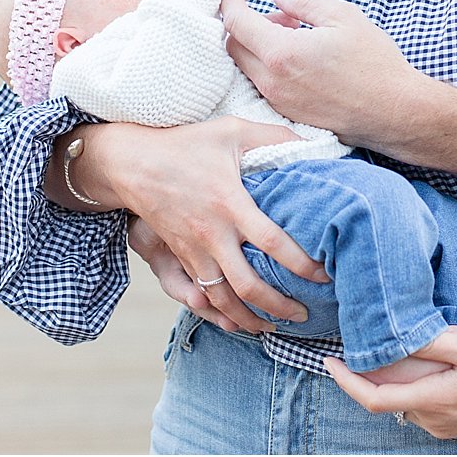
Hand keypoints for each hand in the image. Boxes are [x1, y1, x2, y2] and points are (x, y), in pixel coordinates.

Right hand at [84, 118, 329, 332]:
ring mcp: (193, 250)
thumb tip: (312, 145)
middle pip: (247, 284)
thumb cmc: (186, 144)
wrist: (132, 163)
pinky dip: (222, 314)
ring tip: (276, 326)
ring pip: (222, 300)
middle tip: (305, 313)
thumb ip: (274, 137)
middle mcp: (212, 233)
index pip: (272, 241)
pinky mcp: (181, 257)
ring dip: (250, 319)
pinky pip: (202, 295)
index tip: (323, 274)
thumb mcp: (232, 130)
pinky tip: (241, 322)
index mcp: (230, 203)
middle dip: (279, 305)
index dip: (300, 263)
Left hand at [223, 0, 427, 145]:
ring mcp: (278, 101)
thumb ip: (304, 2)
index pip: (235, 22)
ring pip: (246, 66)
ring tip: (296, 37)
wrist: (395, 112)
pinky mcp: (286, 114)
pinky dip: (269, 66)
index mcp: (282, 53)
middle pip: (233, 46)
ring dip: (259, 47)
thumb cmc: (374, 64)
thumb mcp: (344, 17)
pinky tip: (300, 61)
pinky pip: (262, 84)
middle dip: (246, 25)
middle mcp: (272, 81)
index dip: (229, 1)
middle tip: (282, 18)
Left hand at [323, 327, 456, 438]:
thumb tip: (397, 338)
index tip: (330, 361)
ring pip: (417, 389)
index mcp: (434, 403)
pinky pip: (434, 395)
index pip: (373, 399)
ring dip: (429, 363)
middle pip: (395, 390)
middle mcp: (434, 421)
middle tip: (440, 331)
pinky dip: (441, 373)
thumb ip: (434, 344)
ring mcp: (446, 425)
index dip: (346, 381)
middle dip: (404, 358)